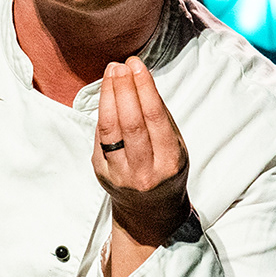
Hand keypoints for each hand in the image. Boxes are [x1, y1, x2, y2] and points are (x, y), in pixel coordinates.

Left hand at [94, 57, 191, 251]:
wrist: (149, 211)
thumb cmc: (165, 171)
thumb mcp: (175, 148)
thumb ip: (160, 118)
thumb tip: (140, 79)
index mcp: (169, 163)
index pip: (154, 119)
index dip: (144, 88)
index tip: (137, 65)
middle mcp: (144, 171)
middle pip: (130, 123)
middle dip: (124, 89)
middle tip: (120, 66)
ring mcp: (120, 174)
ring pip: (110, 130)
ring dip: (108, 96)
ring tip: (111, 73)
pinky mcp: (101, 173)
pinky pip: (100, 137)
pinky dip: (103, 112)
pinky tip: (106, 94)